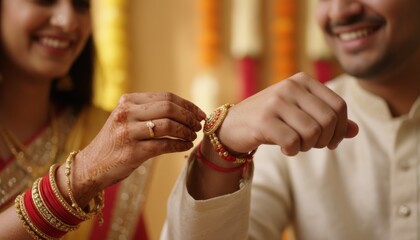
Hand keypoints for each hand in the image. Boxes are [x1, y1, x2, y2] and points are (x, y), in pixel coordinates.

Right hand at [72, 92, 205, 195]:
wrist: (91, 166)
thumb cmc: (116, 142)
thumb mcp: (127, 119)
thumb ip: (150, 111)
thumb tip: (185, 110)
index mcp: (128, 101)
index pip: (165, 97)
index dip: (187, 104)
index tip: (199, 113)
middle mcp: (127, 113)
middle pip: (169, 108)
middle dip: (189, 117)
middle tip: (198, 125)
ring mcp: (128, 132)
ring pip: (168, 126)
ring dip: (186, 131)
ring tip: (192, 136)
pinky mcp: (132, 152)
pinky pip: (164, 145)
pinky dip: (179, 145)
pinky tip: (185, 146)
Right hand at [218, 72, 358, 155]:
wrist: (233, 125)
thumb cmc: (272, 120)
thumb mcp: (301, 115)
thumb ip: (328, 120)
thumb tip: (355, 131)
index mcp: (303, 81)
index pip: (339, 105)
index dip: (341, 128)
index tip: (330, 141)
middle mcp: (290, 86)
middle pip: (328, 119)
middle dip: (325, 139)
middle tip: (312, 145)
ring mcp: (276, 102)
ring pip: (312, 132)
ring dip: (308, 146)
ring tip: (296, 145)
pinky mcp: (264, 120)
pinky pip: (292, 142)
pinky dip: (292, 151)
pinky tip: (284, 148)